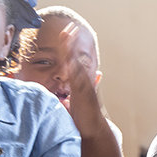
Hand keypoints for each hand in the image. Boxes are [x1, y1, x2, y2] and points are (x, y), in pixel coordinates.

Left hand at [58, 23, 107, 138]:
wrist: (93, 131)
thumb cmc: (82, 120)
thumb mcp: (71, 106)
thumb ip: (67, 99)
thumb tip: (62, 99)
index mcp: (79, 82)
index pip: (73, 60)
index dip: (70, 47)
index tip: (67, 35)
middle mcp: (83, 81)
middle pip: (76, 56)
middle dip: (73, 41)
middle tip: (70, 26)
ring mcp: (84, 85)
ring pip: (77, 62)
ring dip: (73, 48)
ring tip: (70, 34)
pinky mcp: (83, 91)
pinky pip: (77, 74)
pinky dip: (74, 64)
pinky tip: (69, 55)